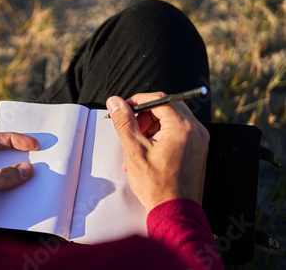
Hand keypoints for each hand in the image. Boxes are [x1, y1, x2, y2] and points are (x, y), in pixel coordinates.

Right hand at [106, 92, 208, 212]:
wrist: (176, 213)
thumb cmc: (157, 186)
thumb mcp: (135, 150)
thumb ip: (124, 122)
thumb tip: (115, 102)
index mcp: (183, 127)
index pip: (159, 99)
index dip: (137, 101)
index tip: (123, 109)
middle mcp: (196, 130)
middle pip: (166, 108)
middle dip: (144, 116)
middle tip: (129, 130)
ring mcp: (199, 141)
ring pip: (170, 121)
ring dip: (150, 128)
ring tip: (135, 147)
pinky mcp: (197, 150)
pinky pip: (176, 133)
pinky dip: (160, 137)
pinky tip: (145, 153)